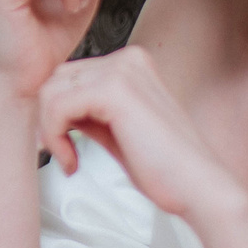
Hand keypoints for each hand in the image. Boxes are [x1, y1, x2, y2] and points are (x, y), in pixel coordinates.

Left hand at [34, 46, 247, 247]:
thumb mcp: (117, 131)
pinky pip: (57, 107)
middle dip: (49, 120)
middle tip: (63, 155)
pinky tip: (73, 162)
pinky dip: (55, 138)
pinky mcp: (114, 91)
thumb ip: (89, 113)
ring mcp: (122, 71)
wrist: (199, 188)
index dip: (55, 113)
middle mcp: (128, 59)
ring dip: (50, 131)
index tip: (64, 147)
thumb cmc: (164, 168)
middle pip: (55, 80)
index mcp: (132, 65)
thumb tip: (51, 108)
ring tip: (69, 160)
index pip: (69, 77)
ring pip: (50, 92)